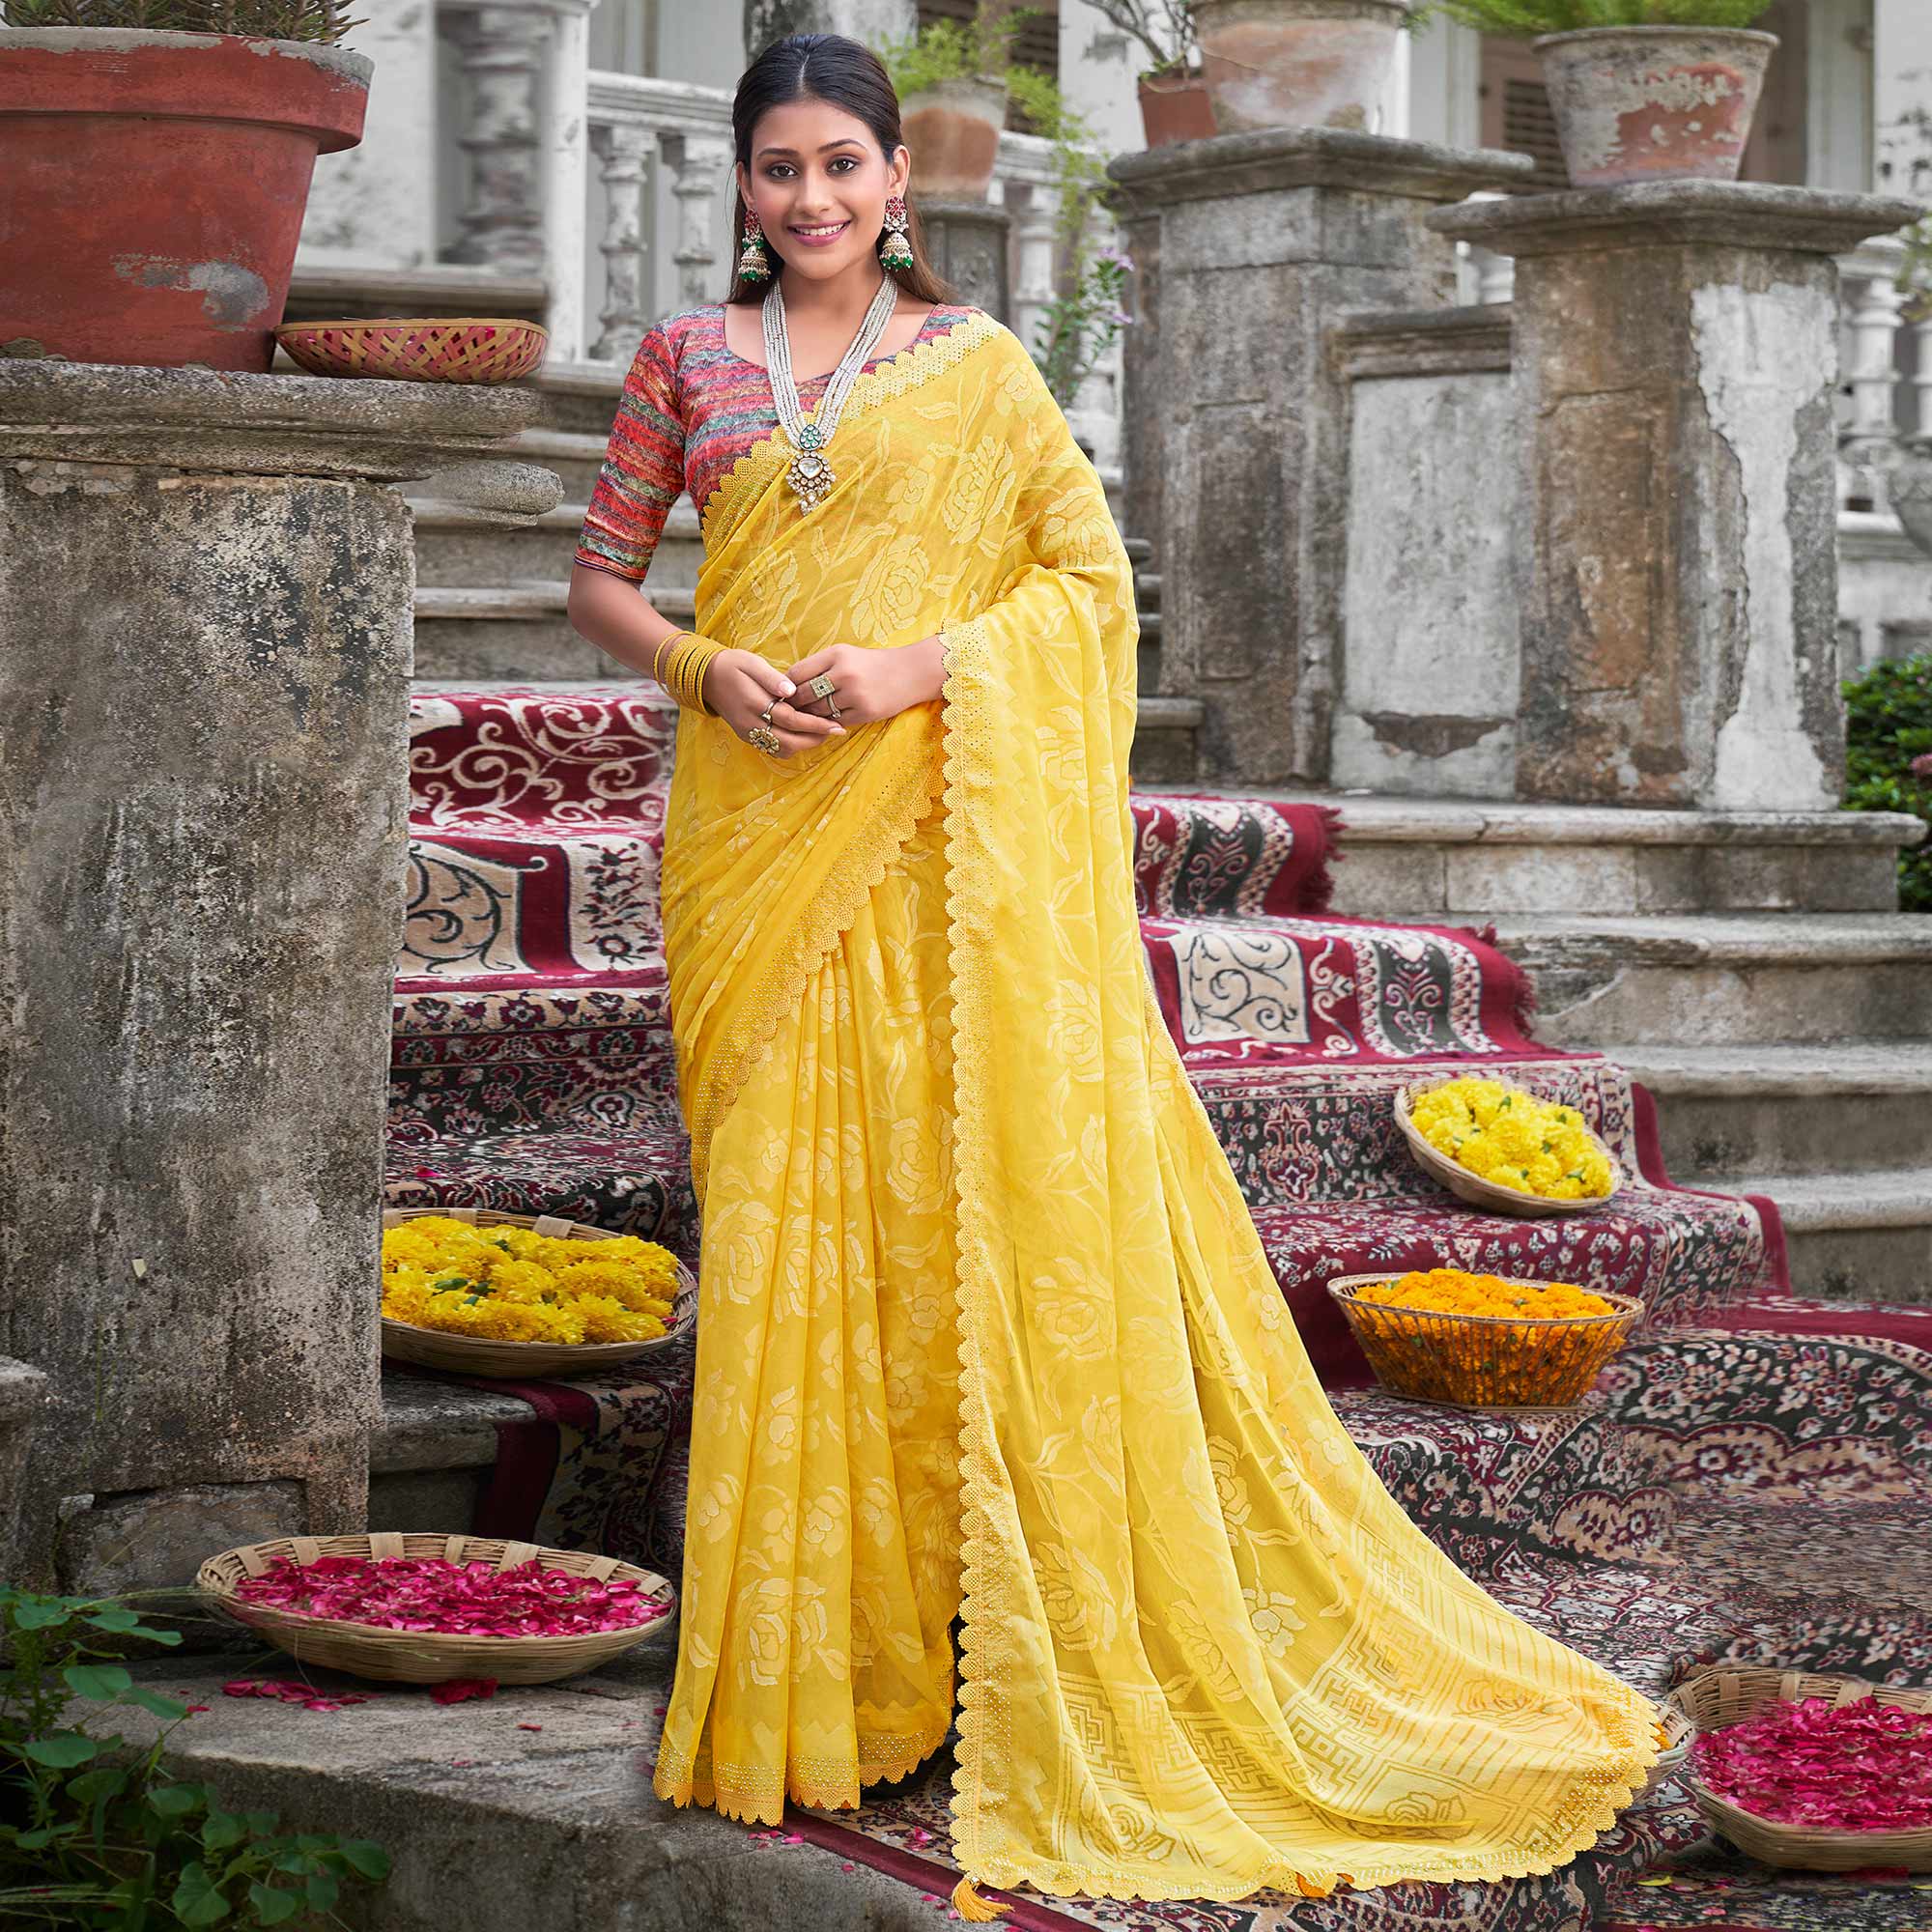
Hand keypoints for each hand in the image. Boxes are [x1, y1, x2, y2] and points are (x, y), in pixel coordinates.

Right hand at [699, 647, 844, 757]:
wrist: (705, 678)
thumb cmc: (732, 665)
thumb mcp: (751, 662)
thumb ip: (772, 677)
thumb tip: (792, 690)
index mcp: (754, 703)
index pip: (791, 719)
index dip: (815, 724)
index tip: (836, 724)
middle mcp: (750, 723)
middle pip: (789, 741)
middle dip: (815, 739)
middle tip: (837, 731)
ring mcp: (748, 733)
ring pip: (782, 749)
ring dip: (804, 744)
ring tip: (823, 732)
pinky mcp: (747, 736)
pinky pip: (773, 748)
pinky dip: (791, 745)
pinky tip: (803, 734)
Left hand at [784, 638, 944, 726]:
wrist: (909, 672)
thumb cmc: (870, 664)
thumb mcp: (844, 654)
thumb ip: (818, 666)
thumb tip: (787, 686)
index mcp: (836, 654)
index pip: (797, 673)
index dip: (787, 686)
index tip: (784, 693)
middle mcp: (845, 673)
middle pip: (804, 694)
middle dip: (795, 704)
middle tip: (789, 710)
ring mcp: (855, 694)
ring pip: (818, 711)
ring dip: (810, 715)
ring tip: (807, 715)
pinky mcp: (865, 712)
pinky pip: (835, 721)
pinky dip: (828, 722)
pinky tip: (826, 720)